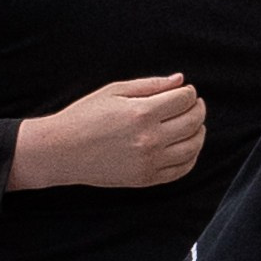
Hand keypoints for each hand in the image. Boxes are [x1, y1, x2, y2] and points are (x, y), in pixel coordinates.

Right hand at [9, 74, 205, 192]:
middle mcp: (150, 139)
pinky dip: (191, 157)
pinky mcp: (146, 179)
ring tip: (194, 124)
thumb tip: (180, 81)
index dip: (189, 92)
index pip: (184, 100)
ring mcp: (149, 162)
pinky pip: (182, 169)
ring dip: (199, 133)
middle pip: (193, 122)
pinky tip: (187, 147)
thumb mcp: (114, 91)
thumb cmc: (84, 117)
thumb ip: (150, 85)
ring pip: (193, 147)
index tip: (186, 91)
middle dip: (198, 109)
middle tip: (194, 104)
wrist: (61, 151)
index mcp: (142, 113)